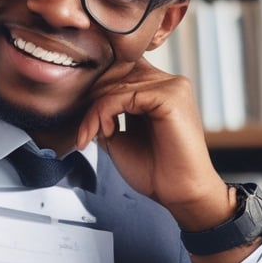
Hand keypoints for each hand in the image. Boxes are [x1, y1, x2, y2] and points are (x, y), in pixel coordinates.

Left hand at [76, 57, 231, 231]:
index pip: (120, 69)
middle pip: (115, 73)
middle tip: (83, 131)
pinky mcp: (170, 96)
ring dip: (94, 112)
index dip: (96, 90)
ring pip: (116, 85)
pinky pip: (123, 95)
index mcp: (158, 88)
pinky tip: (107, 134)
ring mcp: (172, 86)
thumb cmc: (153, 170)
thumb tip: (83, 99)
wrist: (178, 193)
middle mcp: (168, 82)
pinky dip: (105, 113)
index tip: (84, 120)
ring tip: (90, 136)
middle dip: (90, 101)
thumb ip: (105, 114)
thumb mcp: (118, 136)